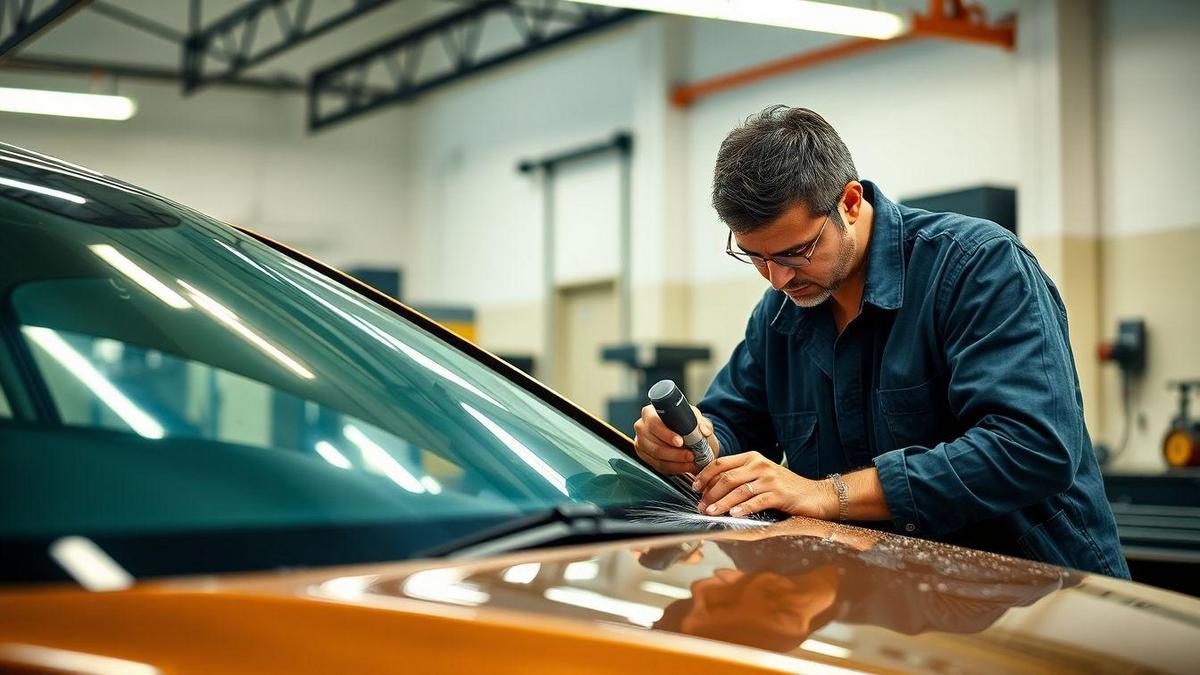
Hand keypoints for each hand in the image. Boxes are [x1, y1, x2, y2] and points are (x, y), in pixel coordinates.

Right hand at [633, 403, 720, 474]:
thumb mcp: (694, 418)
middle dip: (675, 453)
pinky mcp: (644, 455)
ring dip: (676, 462)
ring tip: (690, 462)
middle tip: (691, 455)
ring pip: (657, 457)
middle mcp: (641, 427)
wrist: (680, 431)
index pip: (654, 424)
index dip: (667, 435)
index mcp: (649, 412)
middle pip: (654, 445)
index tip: (680, 442)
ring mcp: (640, 443)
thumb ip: (701, 423)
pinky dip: (673, 468)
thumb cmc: (684, 421)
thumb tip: (704, 432)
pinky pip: (657, 465)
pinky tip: (684, 466)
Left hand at [693, 451, 834, 518]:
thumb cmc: (785, 488)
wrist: (815, 495)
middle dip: (710, 493)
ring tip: (711, 512)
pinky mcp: (780, 494)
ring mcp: (770, 479)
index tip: (694, 488)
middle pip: (727, 477)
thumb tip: (711, 488)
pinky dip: (743, 508)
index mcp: (752, 458)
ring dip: (722, 503)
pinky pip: (756, 501)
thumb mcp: (761, 476)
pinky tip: (733, 515)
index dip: (705, 475)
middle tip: (700, 506)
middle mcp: (760, 465)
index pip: (721, 463)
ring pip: (739, 490)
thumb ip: (740, 477)